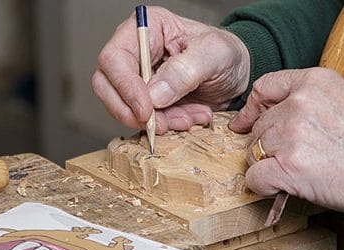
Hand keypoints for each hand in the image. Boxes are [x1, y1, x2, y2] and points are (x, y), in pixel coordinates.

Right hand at [92, 6, 249, 132]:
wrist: (236, 73)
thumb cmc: (225, 53)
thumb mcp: (215, 55)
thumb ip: (185, 70)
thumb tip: (155, 94)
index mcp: (146, 29)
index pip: (114, 58)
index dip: (125, 87)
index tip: (146, 109)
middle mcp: (134, 52)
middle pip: (106, 86)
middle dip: (133, 112)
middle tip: (160, 124)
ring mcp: (138, 79)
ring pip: (123, 108)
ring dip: (156, 122)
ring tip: (189, 118)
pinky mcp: (146, 101)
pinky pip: (143, 121)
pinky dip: (166, 126)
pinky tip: (190, 118)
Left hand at [229, 68, 343, 217]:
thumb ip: (312, 103)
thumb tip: (283, 120)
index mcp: (313, 82)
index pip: (264, 88)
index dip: (253, 109)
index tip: (248, 123)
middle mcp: (297, 104)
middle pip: (259, 126)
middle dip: (266, 145)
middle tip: (286, 160)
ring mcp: (291, 134)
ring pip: (254, 151)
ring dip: (266, 165)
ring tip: (292, 174)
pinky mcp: (288, 166)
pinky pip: (255, 177)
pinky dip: (263, 186)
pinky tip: (281, 188)